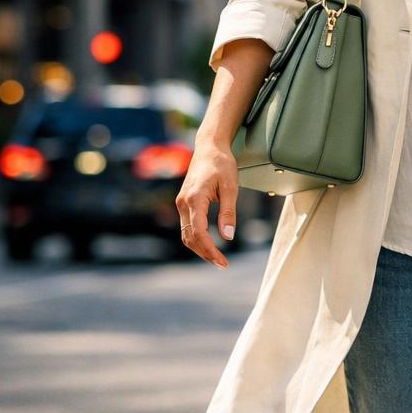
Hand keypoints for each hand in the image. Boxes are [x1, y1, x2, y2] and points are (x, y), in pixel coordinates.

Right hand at [176, 135, 238, 268]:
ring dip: (200, 248)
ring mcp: (181, 203)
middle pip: (190, 237)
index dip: (211, 250)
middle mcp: (183, 203)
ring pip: (186, 234)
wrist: (209, 147)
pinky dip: (196, 239)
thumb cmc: (222, 164)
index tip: (223, 262)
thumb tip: (228, 236)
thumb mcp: (230, 187)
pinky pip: (187, 227)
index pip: (199, 233)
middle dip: (205, 253)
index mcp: (194, 198)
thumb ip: (228, 212)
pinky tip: (209, 245)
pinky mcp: (183, 203)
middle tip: (223, 264)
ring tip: (217, 258)